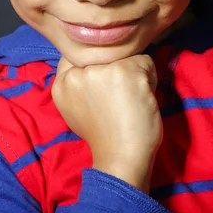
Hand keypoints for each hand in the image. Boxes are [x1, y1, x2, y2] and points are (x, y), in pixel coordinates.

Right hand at [51, 54, 162, 192]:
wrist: (121, 158)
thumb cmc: (103, 135)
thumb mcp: (76, 107)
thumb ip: (79, 83)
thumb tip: (97, 62)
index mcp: (61, 83)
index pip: (77, 54)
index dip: (95, 64)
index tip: (103, 83)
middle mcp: (77, 73)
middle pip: (103, 53)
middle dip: (114, 69)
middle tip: (117, 96)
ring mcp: (102, 71)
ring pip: (125, 55)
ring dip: (133, 73)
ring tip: (130, 98)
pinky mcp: (126, 72)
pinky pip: (146, 61)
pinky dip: (150, 78)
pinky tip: (143, 98)